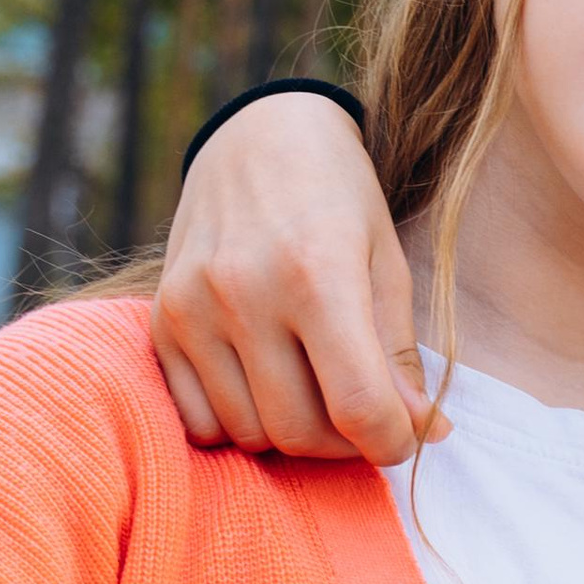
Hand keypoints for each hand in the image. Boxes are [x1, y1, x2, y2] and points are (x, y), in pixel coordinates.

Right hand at [152, 96, 436, 464]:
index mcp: (317, 272)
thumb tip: (423, 430)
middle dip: (344, 444)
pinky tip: (267, 389)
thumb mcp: (387, 262)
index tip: (406, 438)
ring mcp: (192, 308)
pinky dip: (239, 425)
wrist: (258, 139)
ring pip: (248, 434)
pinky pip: (198, 422)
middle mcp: (245, 292)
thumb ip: (399, 353)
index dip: (393, 441)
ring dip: (292, 434)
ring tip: (318, 394)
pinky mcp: (161, 323)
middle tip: (364, 416)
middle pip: (299, 431)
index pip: (357, 403)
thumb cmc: (339, 199)